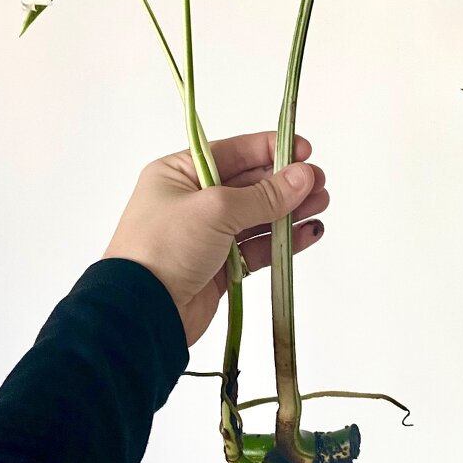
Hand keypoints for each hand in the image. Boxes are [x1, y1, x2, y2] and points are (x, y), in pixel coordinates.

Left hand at [103, 131, 327, 345]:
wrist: (141, 312)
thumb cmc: (165, 247)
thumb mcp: (216, 209)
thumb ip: (264, 195)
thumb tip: (304, 175)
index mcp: (178, 174)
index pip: (232, 152)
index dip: (269, 149)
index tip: (305, 150)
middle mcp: (192, 200)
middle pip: (249, 184)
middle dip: (286, 183)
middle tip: (319, 182)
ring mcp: (206, 235)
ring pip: (257, 217)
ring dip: (289, 211)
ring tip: (321, 205)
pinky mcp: (219, 267)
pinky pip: (257, 248)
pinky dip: (283, 241)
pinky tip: (309, 233)